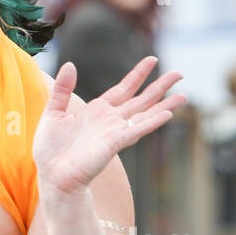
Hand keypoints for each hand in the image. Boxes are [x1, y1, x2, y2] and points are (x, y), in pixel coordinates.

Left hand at [33, 57, 186, 195]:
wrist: (51, 175)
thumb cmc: (50, 149)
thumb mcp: (53, 112)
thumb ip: (62, 89)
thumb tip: (70, 64)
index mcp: (97, 110)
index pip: (123, 88)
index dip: (138, 75)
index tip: (152, 60)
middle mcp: (110, 120)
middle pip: (141, 99)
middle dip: (160, 86)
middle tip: (180, 73)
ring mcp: (115, 131)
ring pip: (145, 114)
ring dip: (165, 104)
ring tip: (184, 95)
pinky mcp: (114, 143)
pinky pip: (136, 130)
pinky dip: (152, 122)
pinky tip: (167, 114)